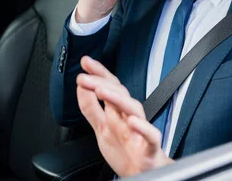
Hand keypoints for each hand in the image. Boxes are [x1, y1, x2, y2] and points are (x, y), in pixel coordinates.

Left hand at [76, 56, 172, 176]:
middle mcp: (129, 117)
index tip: (85, 62)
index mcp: (118, 112)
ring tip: (101, 90)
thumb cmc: (126, 151)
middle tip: (84, 77)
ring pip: (133, 109)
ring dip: (118, 99)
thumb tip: (81, 87)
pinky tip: (133, 121)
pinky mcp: (150, 148)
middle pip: (118, 94)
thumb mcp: (101, 128)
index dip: (98, 73)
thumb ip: (91, 108)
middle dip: (101, 82)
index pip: (109, 86)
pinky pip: (151, 136)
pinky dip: (143, 128)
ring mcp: (140, 131)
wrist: (143, 175)